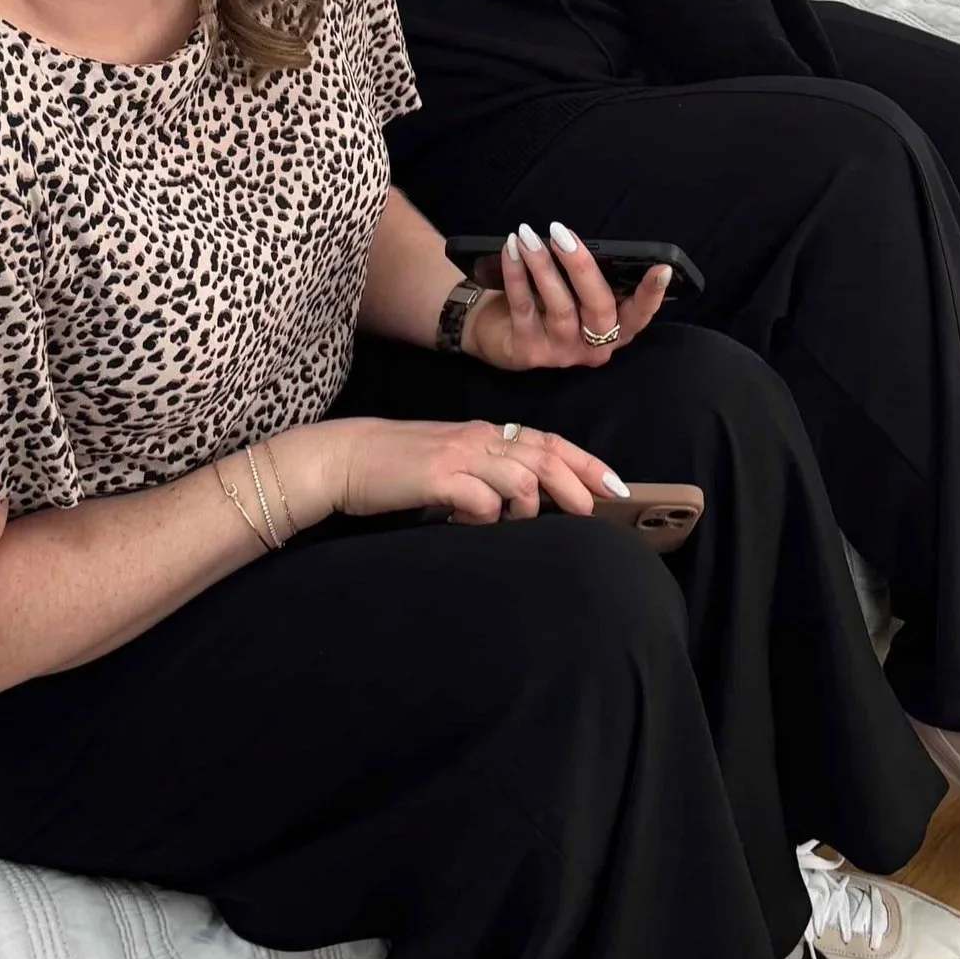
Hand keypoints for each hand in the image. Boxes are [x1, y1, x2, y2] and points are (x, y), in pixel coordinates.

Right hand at [301, 415, 628, 527]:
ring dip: (527, 507)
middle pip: (544, 456)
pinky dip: (485, 516)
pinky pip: (481, 499)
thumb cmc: (397, 468)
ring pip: (520, 477)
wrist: (345, 458)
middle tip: (593, 510)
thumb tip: (520, 506)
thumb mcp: (451, 466)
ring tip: (515, 524)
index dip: (584, 462)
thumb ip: (485, 477)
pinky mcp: (437, 477)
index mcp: (485, 434)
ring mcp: (459, 455)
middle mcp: (478, 439)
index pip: (547, 442)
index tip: (614, 485)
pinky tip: (466, 522)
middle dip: (576, 484)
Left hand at [465, 222, 671, 371]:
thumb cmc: (544, 304)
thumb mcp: (574, 294)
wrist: (497, 334)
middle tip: (562, 233)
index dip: (652, 294)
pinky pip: (525, 307)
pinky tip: (512, 251)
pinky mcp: (530, 352)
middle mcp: (594, 346)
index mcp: (614, 330)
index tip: (661, 268)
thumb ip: (588, 279)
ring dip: (544, 266)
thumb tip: (587, 244)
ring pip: (560, 307)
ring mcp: (562, 352)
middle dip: (582, 267)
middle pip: (599, 309)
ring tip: (530, 236)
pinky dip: (517, 275)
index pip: (640, 314)